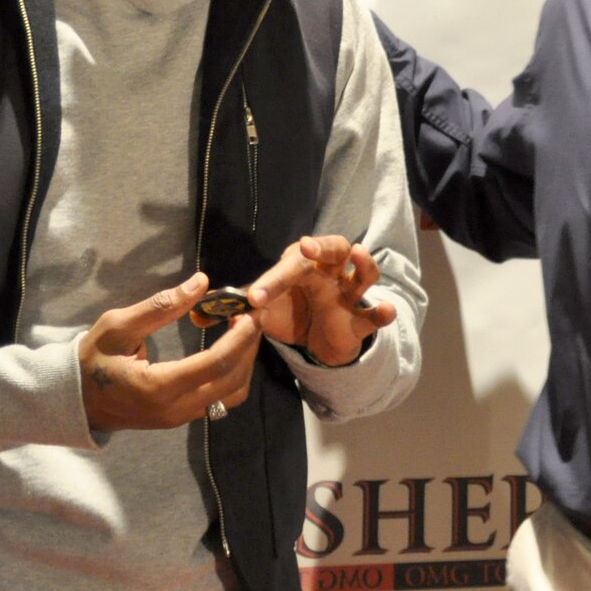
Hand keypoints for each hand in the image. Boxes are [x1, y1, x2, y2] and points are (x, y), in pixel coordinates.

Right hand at [78, 272, 261, 432]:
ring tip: (242, 329)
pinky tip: (228, 347)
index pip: (216, 363)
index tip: (251, 311)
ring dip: (245, 361)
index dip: (240, 337)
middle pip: (232, 380)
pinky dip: (233, 373)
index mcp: (159, 388)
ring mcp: (180, 418)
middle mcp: (175, 409)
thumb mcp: (118, 326)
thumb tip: (201, 283)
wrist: (73, 401)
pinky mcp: (181, 418)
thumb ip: (161, 306)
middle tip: (252, 314)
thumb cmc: (91, 360)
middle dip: (249, 345)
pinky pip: (220, 399)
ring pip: (232, 394)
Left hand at [244, 235, 398, 366]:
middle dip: (321, 247)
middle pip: (333, 249)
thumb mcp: (262, 310)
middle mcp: (329, 273)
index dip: (273, 280)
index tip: (255, 299)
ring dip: (363, 264)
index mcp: (302, 266)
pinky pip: (375, 314)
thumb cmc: (290, 313)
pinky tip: (386, 310)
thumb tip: (204, 316)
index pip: (290, 265)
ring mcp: (348, 295)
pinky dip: (384, 312)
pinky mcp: (360, 321)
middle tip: (304, 248)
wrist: (314, 343)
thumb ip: (238, 310)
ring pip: (364, 274)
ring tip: (359, 255)